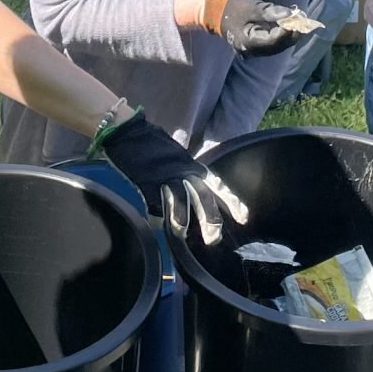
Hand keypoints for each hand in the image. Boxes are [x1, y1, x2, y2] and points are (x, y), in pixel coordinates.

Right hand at [101, 113, 249, 243]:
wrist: (129, 133)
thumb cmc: (152, 145)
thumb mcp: (176, 158)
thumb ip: (185, 174)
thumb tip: (190, 193)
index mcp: (192, 166)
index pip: (217, 185)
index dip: (231, 202)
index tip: (244, 218)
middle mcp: (183, 171)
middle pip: (203, 196)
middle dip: (210, 219)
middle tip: (214, 238)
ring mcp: (165, 177)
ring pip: (180, 201)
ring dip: (181, 221)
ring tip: (182, 235)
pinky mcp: (147, 182)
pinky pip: (155, 203)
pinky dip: (157, 216)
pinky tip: (159, 225)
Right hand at [200, 0, 318, 56]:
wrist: (213, 13)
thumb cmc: (230, 7)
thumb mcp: (251, 6)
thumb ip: (270, 12)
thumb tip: (290, 15)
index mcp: (247, 41)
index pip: (273, 40)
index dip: (288, 32)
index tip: (298, 20)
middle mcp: (250, 51)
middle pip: (277, 47)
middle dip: (291, 35)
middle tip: (303, 21)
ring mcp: (251, 51)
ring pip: (275, 48)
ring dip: (288, 37)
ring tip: (298, 23)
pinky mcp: (254, 48)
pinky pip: (271, 45)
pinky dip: (280, 37)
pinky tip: (288, 27)